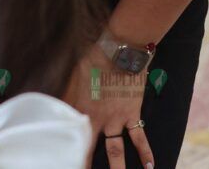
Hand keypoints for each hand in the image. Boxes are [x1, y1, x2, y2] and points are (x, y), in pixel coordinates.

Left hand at [70, 44, 153, 168]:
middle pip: (90, 148)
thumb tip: (58, 104)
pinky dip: (146, 153)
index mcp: (80, 109)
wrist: (121, 52)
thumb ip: (67, 94)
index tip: (66, 161)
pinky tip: (150, 167)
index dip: (68, 150)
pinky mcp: (133, 114)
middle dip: (88, 165)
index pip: (71, 135)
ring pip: (115, 151)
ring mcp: (116, 119)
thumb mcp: (75, 76)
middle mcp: (97, 119)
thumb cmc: (94, 59)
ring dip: (117, 167)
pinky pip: (139, 137)